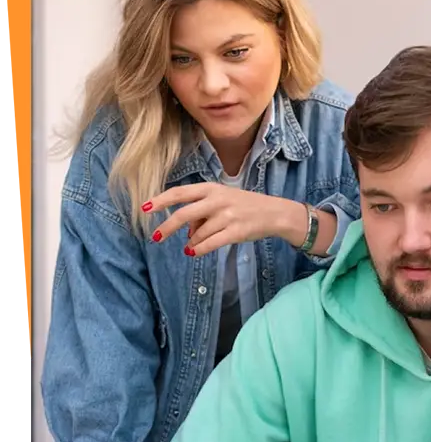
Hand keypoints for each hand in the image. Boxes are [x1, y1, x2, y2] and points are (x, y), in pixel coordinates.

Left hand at [144, 184, 304, 255]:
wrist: (274, 212)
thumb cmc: (245, 205)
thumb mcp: (222, 200)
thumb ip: (202, 211)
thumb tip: (186, 232)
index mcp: (211, 189)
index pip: (180, 193)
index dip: (161, 201)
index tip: (144, 208)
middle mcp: (217, 201)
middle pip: (183, 215)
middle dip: (166, 228)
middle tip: (155, 238)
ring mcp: (226, 217)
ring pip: (197, 234)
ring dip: (191, 242)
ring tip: (192, 246)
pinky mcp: (235, 232)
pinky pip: (209, 244)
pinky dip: (198, 250)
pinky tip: (194, 252)